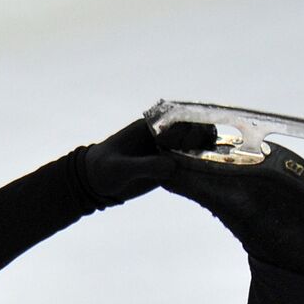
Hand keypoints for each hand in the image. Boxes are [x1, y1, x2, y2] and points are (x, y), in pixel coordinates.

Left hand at [80, 118, 216, 206]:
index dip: (194, 128)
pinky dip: (199, 171)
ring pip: (196, 148)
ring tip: (209, 167)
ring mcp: (168, 151)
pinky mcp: (170, 168)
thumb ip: (145, 165)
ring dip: (206, 155)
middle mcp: (164, 136)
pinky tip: (204, 178)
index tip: (195, 141)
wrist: (95, 183)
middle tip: (204, 155)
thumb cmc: (103, 169)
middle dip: (204, 140)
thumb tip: (172, 165)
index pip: (181, 120)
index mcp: (152, 127)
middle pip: (195, 131)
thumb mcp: (121, 167)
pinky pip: (190, 167)